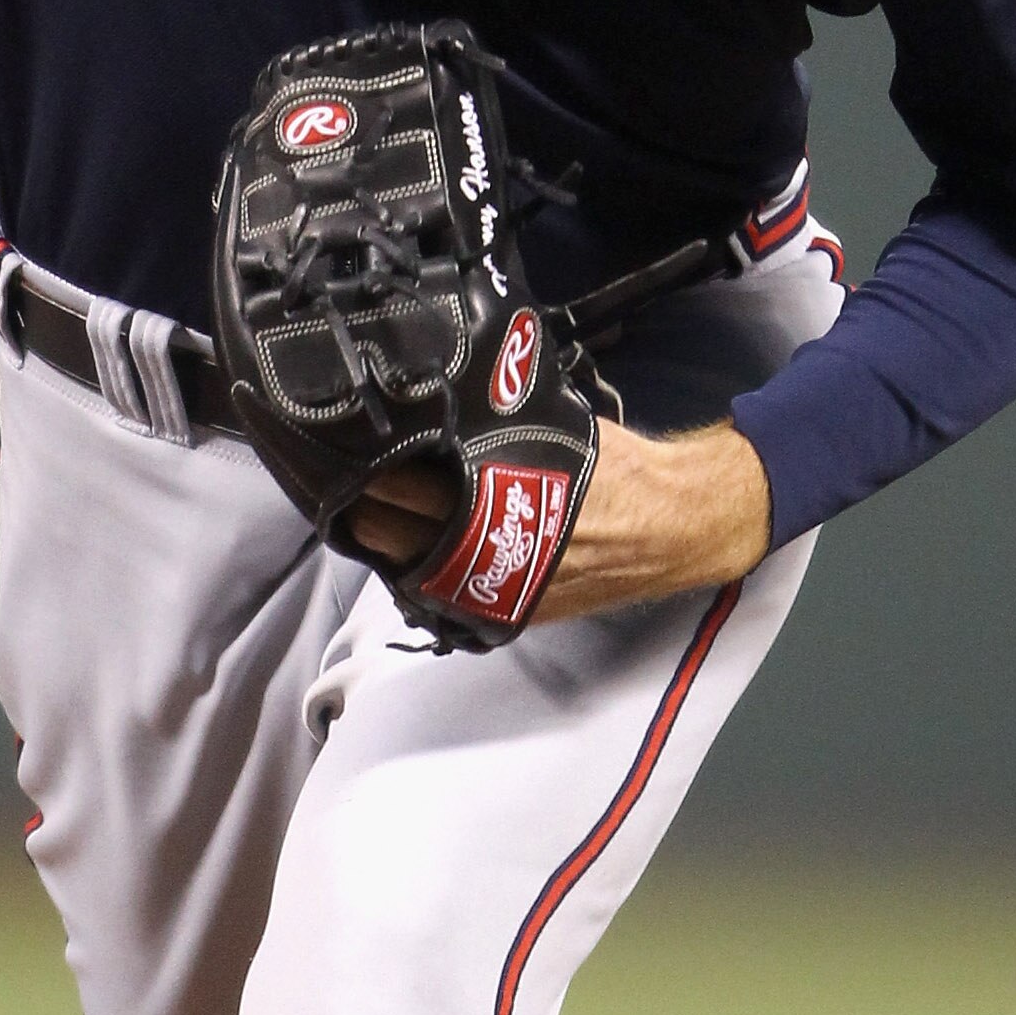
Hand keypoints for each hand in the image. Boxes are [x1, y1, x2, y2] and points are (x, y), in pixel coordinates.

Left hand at [352, 418, 771, 626]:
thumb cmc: (621, 472)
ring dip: (386, 545)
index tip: (341, 452)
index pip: (407, 488)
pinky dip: (424, 573)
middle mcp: (494, 553)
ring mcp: (500, 591)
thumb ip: (498, 426)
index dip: (369, 471)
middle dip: (363, 510)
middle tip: (337, 485)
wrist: (678, 526)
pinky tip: (408, 552)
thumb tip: (449, 401)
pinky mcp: (515, 613)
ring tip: (363, 516)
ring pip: (414, 573)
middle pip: (397, 535)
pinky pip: (448, 597)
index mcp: (500, 498)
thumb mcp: (554, 429)